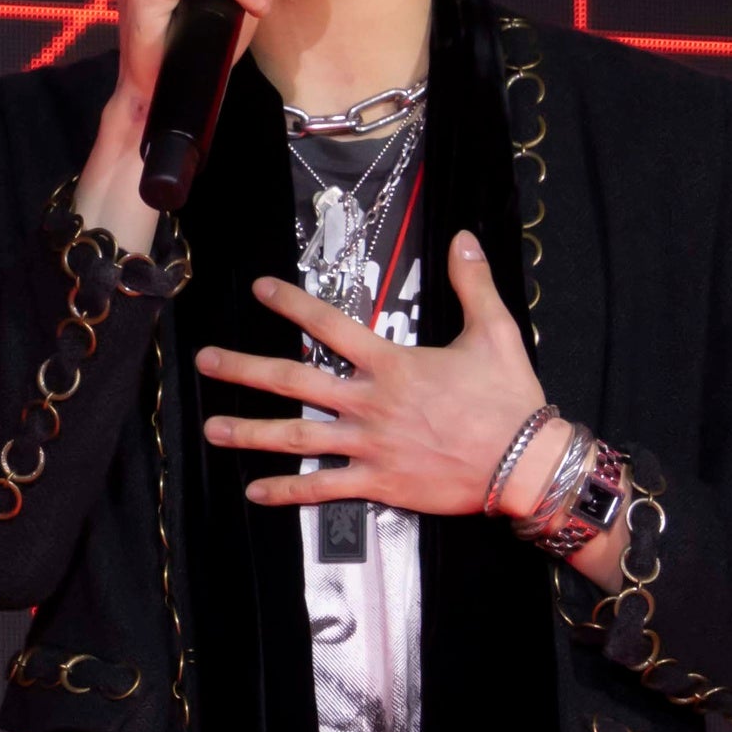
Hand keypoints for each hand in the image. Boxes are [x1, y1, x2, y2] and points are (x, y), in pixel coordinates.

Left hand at [194, 229, 549, 517]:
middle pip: (294, 381)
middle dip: (244, 369)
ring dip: (250, 432)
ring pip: (297, 438)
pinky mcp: (379, 482)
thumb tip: (465, 238)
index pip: (330, 327)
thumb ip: (474, 283)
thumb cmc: (510, 400)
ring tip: (211, 428)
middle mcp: (371, 403)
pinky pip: (322, 490)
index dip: (292, 304)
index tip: (260, 289)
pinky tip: (254, 492)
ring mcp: (370, 445)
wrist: (525, 462)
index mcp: (392, 364)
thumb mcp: (495, 331)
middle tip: (205, 362)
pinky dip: (286, 492)